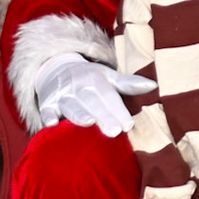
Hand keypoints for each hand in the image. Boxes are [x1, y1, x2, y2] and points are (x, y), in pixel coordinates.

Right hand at [32, 53, 155, 135]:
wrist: (55, 67)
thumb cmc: (88, 78)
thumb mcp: (107, 76)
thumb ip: (128, 83)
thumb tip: (153, 85)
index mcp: (96, 79)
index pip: (109, 96)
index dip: (119, 110)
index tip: (128, 125)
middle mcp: (79, 86)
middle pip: (92, 102)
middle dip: (103, 115)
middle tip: (114, 130)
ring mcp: (62, 95)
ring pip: (71, 105)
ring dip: (78, 114)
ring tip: (88, 123)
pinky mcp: (46, 103)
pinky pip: (46, 110)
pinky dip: (48, 116)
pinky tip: (51, 124)